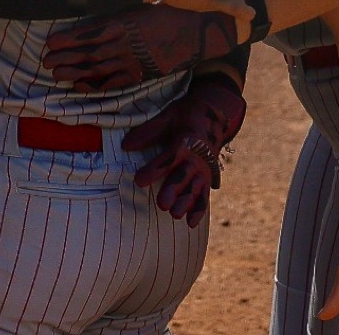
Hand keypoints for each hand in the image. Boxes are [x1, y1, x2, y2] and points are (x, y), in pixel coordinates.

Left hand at [43, 5, 244, 91]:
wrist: (196, 30)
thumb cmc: (166, 10)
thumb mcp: (139, 4)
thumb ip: (116, 12)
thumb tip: (92, 9)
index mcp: (124, 23)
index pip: (90, 33)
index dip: (68, 40)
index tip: (51, 43)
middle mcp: (126, 44)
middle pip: (89, 53)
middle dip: (66, 58)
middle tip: (46, 62)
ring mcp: (133, 61)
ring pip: (98, 69)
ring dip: (75, 71)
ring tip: (56, 73)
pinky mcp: (141, 73)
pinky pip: (115, 82)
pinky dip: (96, 85)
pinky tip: (80, 85)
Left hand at [121, 75, 246, 226]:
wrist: (213, 115)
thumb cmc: (185, 115)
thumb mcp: (168, 116)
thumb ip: (148, 132)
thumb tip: (125, 146)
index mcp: (187, 139)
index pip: (168, 157)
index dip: (154, 170)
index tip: (139, 181)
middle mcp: (197, 157)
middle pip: (183, 176)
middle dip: (173, 190)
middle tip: (162, 204)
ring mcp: (203, 169)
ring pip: (195, 188)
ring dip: (186, 202)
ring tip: (174, 214)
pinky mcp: (207, 178)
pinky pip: (204, 196)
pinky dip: (199, 209)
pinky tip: (190, 224)